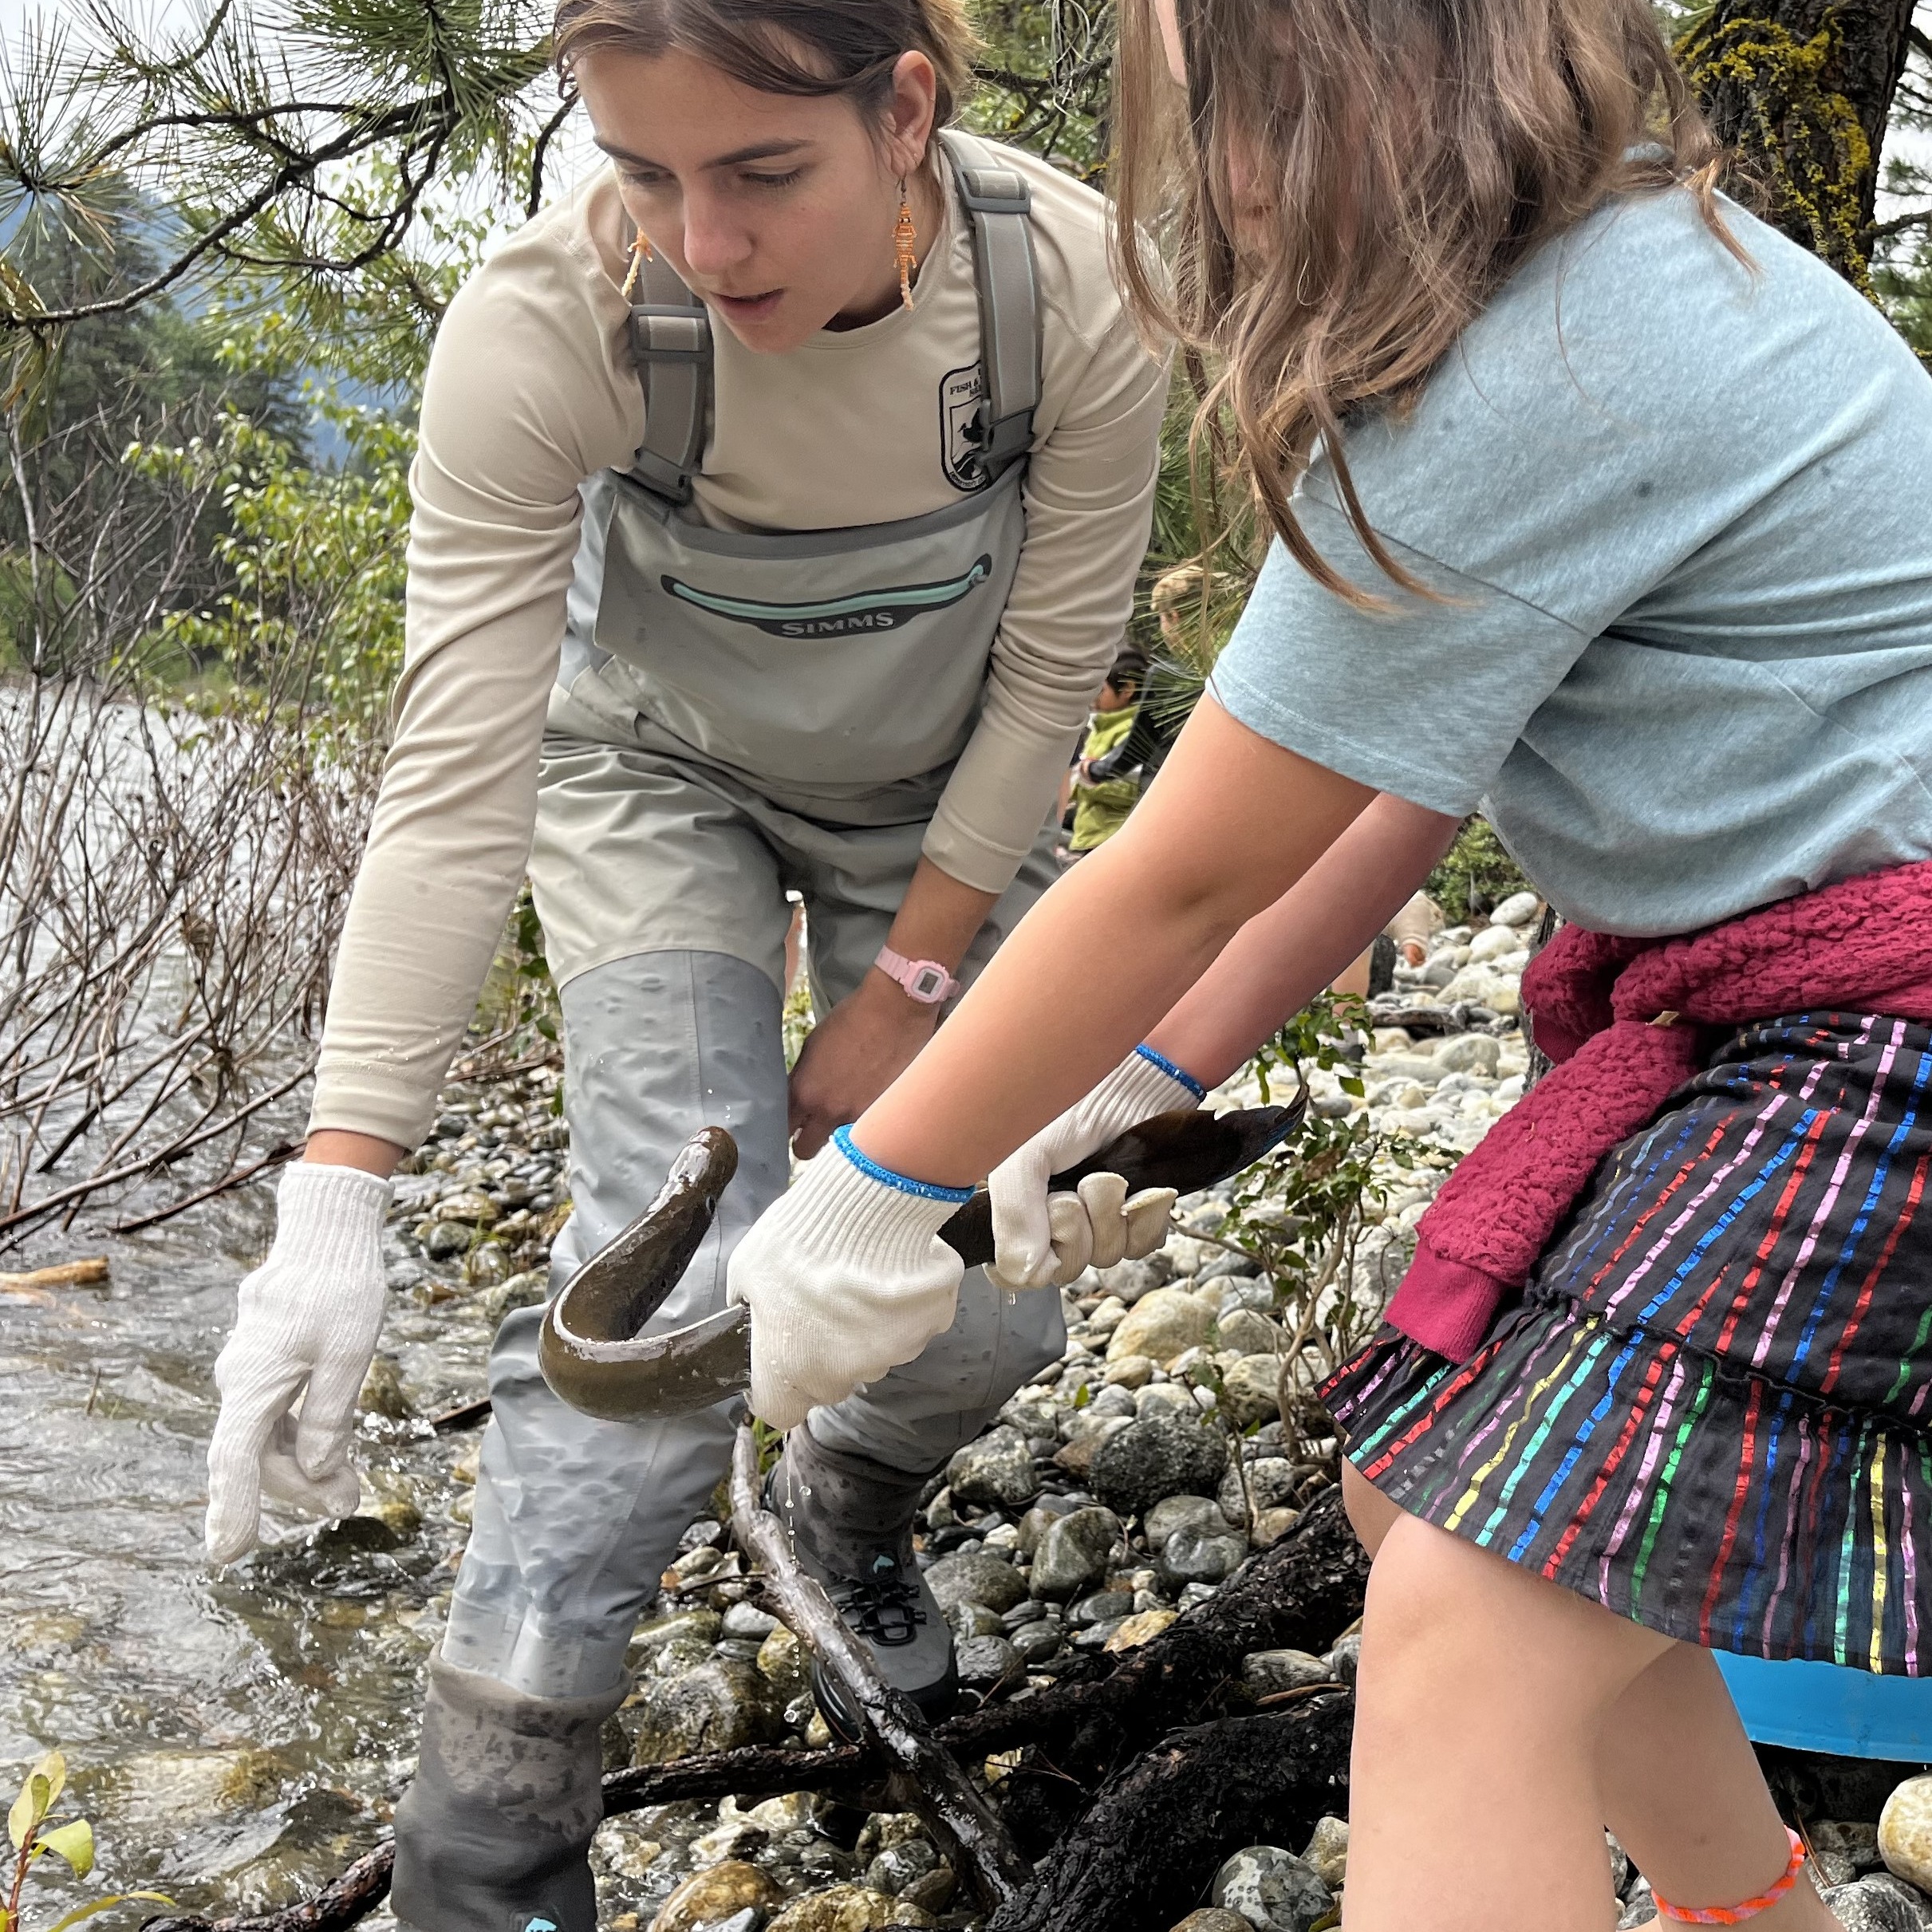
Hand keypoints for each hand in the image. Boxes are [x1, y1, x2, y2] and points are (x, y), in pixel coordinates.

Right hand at [204, 1162, 391, 1563]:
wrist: (326, 1232)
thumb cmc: (340, 1290)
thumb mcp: (346, 1358)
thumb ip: (327, 1419)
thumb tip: (314, 1473)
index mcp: (253, 1384)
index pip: (235, 1461)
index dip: (234, 1510)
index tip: (230, 1555)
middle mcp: (240, 1380)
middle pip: (258, 1454)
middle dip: (298, 1488)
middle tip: (346, 1504)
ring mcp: (250, 1369)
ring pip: (267, 1434)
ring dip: (302, 1465)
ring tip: (347, 1489)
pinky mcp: (267, 1359)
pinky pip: (275, 1411)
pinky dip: (300, 1436)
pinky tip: (331, 1452)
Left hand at [728, 1129, 966, 1428]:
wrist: (866, 1203)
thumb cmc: (800, 1237)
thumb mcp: (746, 1270)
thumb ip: (749, 1305)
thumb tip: (751, 1309)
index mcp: (792, 1369)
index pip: (780, 1409)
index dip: (778, 1387)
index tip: (780, 1358)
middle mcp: (845, 1373)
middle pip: (830, 1382)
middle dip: (824, 1353)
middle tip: (821, 1304)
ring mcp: (895, 1352)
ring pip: (874, 1353)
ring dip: (865, 1328)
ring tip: (857, 1278)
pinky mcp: (930, 1325)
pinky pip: (912, 1324)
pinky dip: (902, 1306)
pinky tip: (890, 1271)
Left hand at [788, 973, 939, 1157]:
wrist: (895, 1011)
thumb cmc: (852, 1019)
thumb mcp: (813, 1044)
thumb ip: (801, 1077)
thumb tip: (797, 1095)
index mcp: (805, 1091)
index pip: (780, 1129)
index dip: (782, 1128)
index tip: (788, 1124)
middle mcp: (829, 1111)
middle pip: (804, 1151)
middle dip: (805, 1141)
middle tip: (813, 1126)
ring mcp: (859, 1117)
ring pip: (836, 1142)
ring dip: (836, 1132)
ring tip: (846, 1108)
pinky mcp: (884, 1115)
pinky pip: (865, 1130)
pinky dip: (863, 1122)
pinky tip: (869, 1099)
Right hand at [986, 1047, 1198, 1288]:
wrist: (1129, 1084)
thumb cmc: (1069, 1109)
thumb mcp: (1025, 1157)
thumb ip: (1015, 1214)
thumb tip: (1026, 1273)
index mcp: (1021, 1209)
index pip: (1016, 1270)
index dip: (1029, 1262)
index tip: (1040, 1237)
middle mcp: (1059, 1222)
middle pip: (1065, 1269)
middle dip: (1074, 1230)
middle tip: (1073, 1192)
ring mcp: (1101, 1221)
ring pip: (1106, 1257)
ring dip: (1110, 1218)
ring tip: (1108, 1177)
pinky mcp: (1141, 1217)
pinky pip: (1143, 1245)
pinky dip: (1144, 1219)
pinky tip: (1140, 1190)